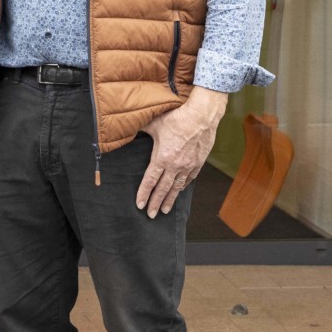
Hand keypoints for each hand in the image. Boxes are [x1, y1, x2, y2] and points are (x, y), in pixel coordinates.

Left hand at [136, 88, 226, 218]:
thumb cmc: (178, 117)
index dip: (144, 194)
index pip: (150, 181)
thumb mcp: (154, 123)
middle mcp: (175, 165)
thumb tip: (128, 127)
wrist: (202, 115)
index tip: (139, 205)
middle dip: (156, 203)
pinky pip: (189, 179)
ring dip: (170, 199)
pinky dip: (183, 187)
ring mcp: (188, 165)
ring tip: (165, 210)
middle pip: (163, 189)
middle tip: (151, 215)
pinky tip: (179, 191)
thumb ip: (141, 128)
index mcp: (162, 158)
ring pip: (177, 187)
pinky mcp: (199, 162)